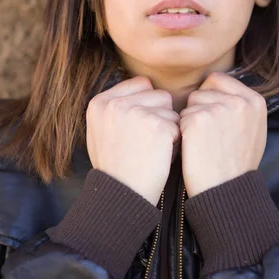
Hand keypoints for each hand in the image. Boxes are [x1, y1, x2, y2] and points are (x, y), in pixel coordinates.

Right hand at [86, 76, 180, 205]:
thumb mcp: (100, 132)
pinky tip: (160, 156)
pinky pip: (178, 125)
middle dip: (161, 115)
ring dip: (169, 128)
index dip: (149, 104)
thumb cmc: (116, 166)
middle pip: (159, 94)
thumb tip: (142, 86)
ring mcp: (136, 112)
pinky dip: (175, 142)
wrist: (123, 195)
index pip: (141, 84)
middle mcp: (115, 103)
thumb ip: (116, 107)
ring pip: (171, 109)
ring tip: (153, 148)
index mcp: (100, 102)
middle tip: (147, 141)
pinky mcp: (157, 125)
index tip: (141, 127)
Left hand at [180, 72, 266, 197]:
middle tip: (208, 135)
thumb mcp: (253, 130)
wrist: (226, 191)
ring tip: (203, 143)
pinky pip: (180, 117)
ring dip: (190, 120)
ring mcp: (219, 109)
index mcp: (255, 100)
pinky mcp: (198, 120)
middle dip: (199, 109)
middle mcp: (239, 101)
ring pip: (190, 103)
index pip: (218, 80)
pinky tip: (194, 148)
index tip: (211, 117)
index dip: (208, 97)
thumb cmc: (237, 165)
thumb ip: (241, 107)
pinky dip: (182, 132)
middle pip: (202, 91)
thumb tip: (221, 90)